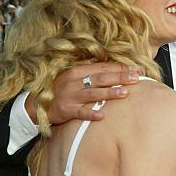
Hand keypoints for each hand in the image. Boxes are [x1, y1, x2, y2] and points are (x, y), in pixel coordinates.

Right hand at [25, 62, 141, 123]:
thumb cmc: (61, 89)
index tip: (135, 69)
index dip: (120, 68)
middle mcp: (74, 81)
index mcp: (77, 70)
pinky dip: (91, 113)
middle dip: (120, 77)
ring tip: (125, 93)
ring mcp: (70, 95)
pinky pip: (80, 112)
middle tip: (136, 78)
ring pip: (93, 93)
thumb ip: (89, 68)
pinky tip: (102, 115)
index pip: (102, 67)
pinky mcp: (66, 110)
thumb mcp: (73, 75)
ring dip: (110, 93)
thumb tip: (108, 59)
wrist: (38, 104)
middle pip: (101, 78)